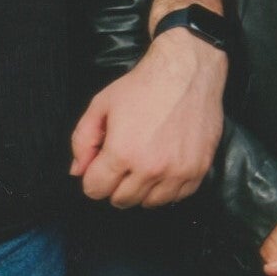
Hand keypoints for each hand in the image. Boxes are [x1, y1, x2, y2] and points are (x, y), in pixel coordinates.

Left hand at [70, 29, 225, 207]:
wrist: (187, 72)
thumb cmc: (143, 86)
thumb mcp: (101, 105)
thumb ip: (83, 140)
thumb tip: (78, 170)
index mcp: (122, 152)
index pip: (95, 190)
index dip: (93, 178)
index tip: (100, 167)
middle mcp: (150, 168)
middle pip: (121, 200)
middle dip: (115, 185)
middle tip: (121, 163)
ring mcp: (177, 172)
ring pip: (150, 203)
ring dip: (142, 189)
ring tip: (143, 163)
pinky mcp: (198, 171)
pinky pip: (177, 197)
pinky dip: (167, 188)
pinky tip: (163, 166)